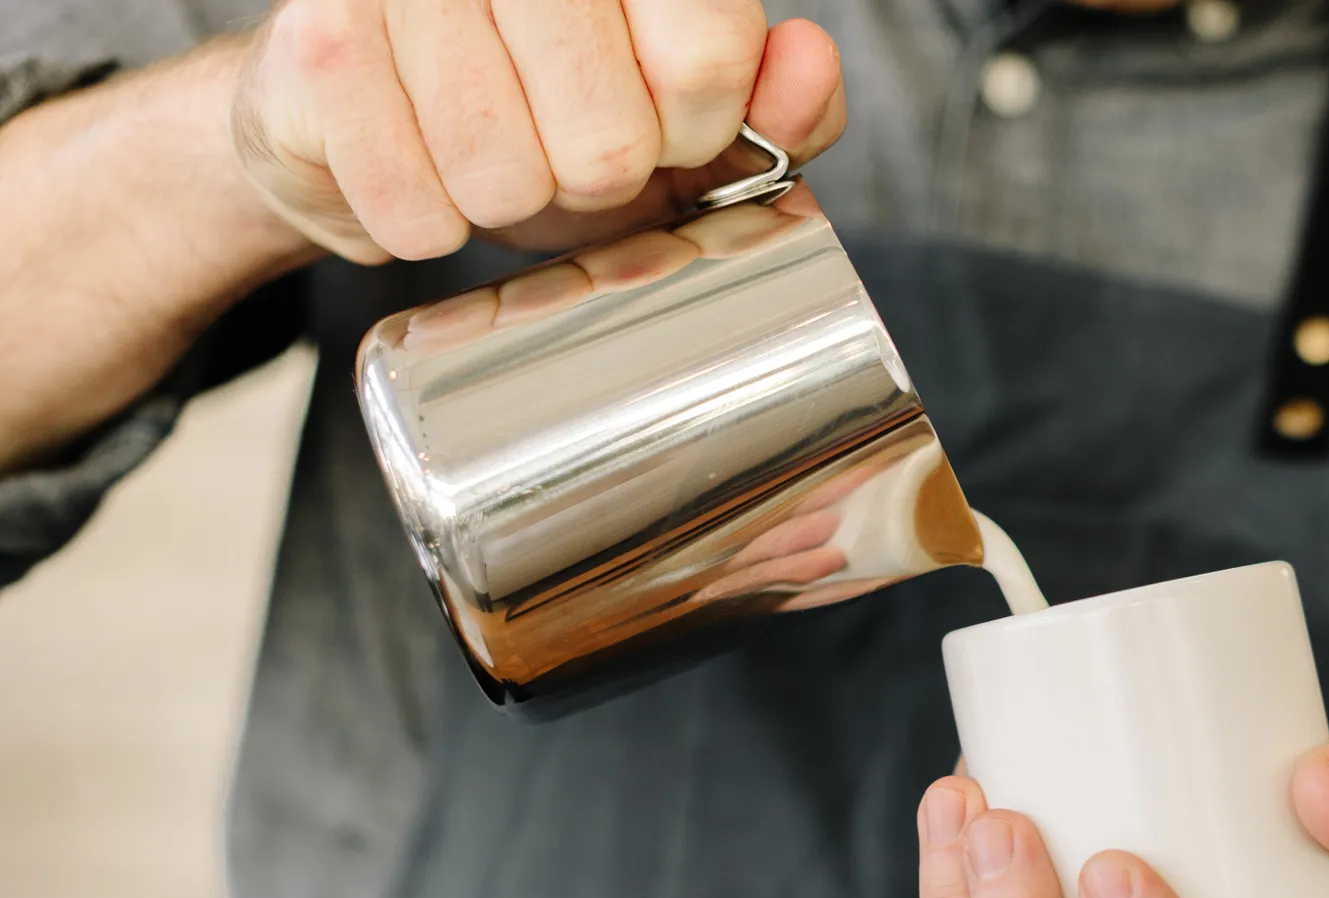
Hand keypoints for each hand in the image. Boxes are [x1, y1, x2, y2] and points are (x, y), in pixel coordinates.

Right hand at [231, 0, 845, 262]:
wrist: (354, 116)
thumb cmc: (538, 113)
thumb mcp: (678, 119)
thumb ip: (775, 106)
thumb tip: (808, 60)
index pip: (705, 60)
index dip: (693, 135)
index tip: (664, 130)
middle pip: (609, 141)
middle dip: (592, 180)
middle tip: (557, 146)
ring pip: (510, 181)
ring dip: (506, 203)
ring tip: (486, 156)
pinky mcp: (319, 44)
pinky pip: (417, 210)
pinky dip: (425, 220)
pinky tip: (416, 164)